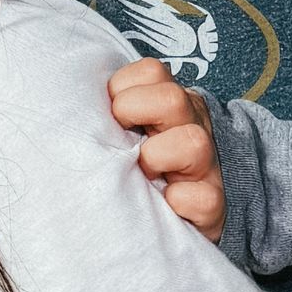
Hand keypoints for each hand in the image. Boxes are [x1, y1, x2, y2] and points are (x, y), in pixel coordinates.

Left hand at [107, 57, 224, 242]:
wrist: (176, 219)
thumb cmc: (140, 167)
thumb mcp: (127, 132)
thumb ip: (111, 114)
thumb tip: (78, 104)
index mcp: (173, 104)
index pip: (151, 72)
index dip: (123, 90)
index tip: (112, 116)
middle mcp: (194, 127)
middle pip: (173, 98)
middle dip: (136, 115)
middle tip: (122, 141)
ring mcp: (206, 166)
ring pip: (194, 142)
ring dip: (158, 157)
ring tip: (143, 173)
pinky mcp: (213, 205)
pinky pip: (205, 197)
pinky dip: (181, 200)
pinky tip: (165, 203)